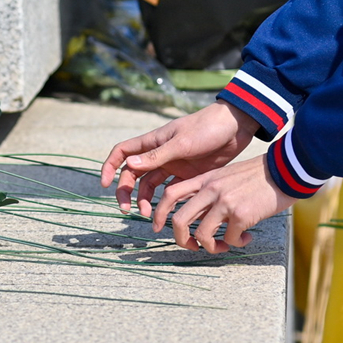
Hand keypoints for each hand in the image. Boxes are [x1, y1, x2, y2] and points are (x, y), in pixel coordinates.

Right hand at [100, 100, 259, 215]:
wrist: (236, 127)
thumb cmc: (207, 128)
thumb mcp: (182, 143)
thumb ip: (156, 156)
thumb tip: (128, 165)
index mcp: (152, 142)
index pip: (122, 152)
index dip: (110, 167)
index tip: (105, 185)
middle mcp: (158, 154)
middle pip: (133, 174)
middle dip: (126, 192)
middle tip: (127, 210)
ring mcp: (172, 165)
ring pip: (149, 185)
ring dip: (145, 200)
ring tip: (150, 215)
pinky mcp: (187, 175)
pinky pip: (170, 190)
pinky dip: (165, 202)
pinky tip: (168, 212)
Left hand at [152, 154, 297, 252]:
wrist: (284, 170)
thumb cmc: (258, 176)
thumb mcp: (226, 176)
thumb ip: (212, 192)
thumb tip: (202, 218)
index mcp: (204, 180)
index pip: (169, 194)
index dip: (159, 213)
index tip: (159, 228)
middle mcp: (209, 190)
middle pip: (179, 220)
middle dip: (181, 240)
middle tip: (193, 247)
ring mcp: (224, 202)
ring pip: (201, 235)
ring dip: (211, 248)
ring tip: (224, 246)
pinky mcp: (240, 214)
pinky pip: (229, 239)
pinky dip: (236, 243)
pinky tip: (246, 238)